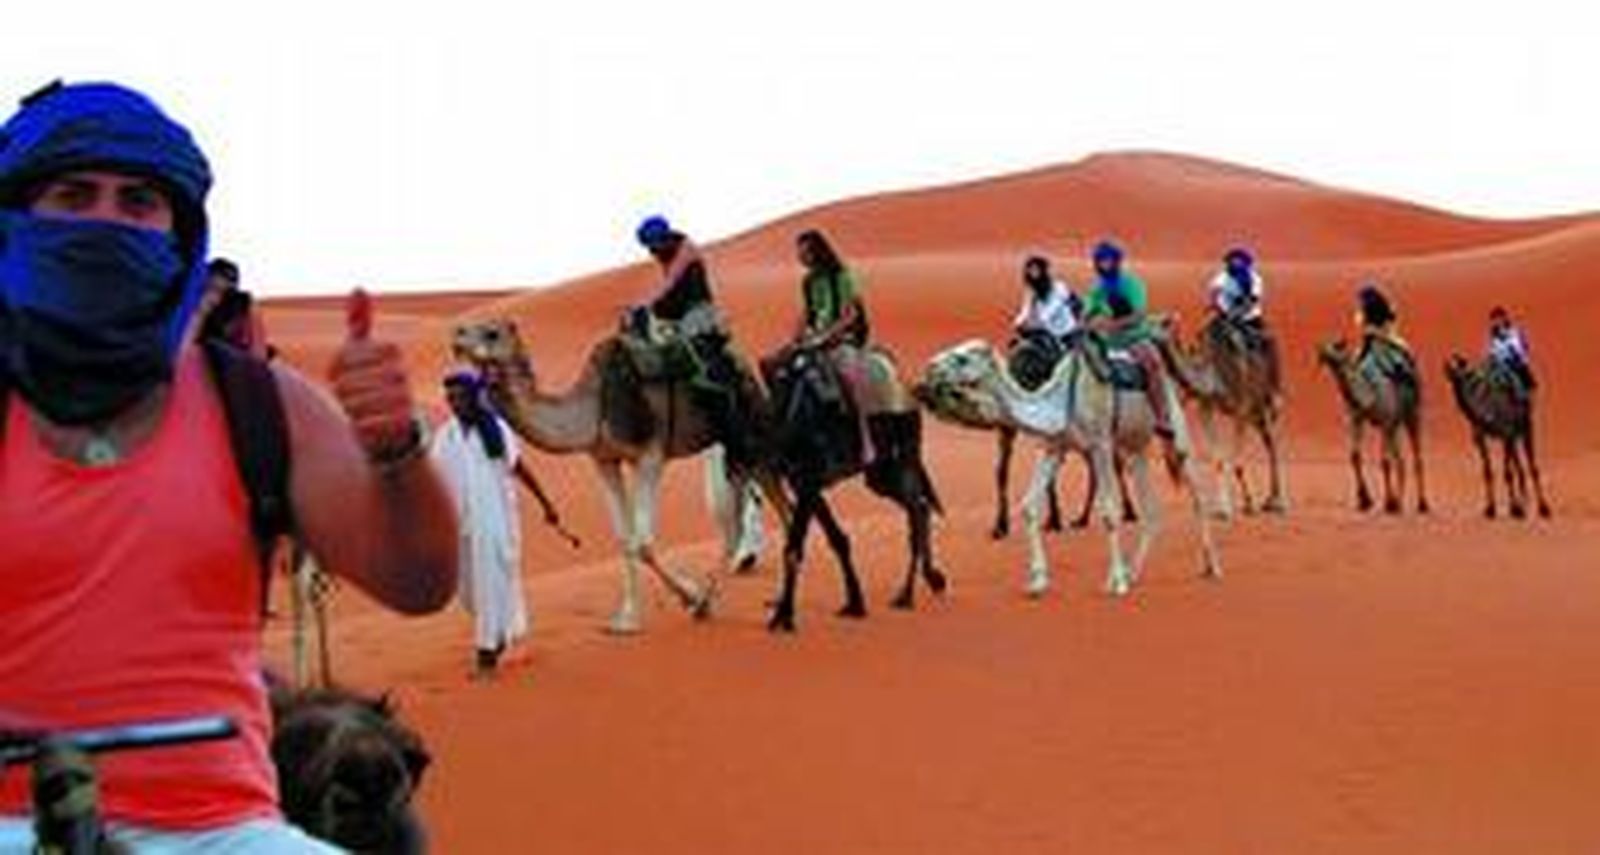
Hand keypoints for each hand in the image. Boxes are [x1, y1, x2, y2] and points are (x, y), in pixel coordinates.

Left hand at [330, 289, 419, 462]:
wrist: (398, 432)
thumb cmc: (375, 388)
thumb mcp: (365, 354)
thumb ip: (360, 324)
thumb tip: (358, 287)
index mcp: (390, 352)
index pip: (342, 358)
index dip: (336, 371)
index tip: (346, 377)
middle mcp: (401, 372)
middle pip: (346, 383)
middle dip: (344, 395)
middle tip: (355, 399)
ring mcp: (405, 397)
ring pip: (354, 404)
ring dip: (352, 412)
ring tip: (363, 413)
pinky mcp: (404, 424)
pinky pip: (365, 424)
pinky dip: (360, 429)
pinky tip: (370, 427)